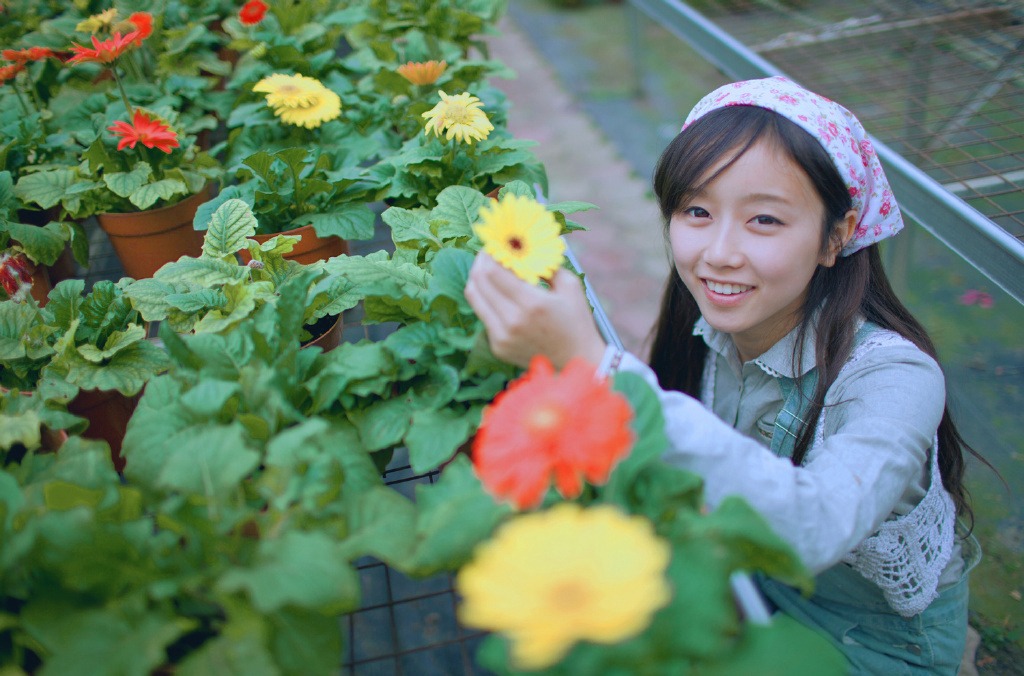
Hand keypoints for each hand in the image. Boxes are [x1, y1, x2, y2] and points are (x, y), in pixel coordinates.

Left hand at [464, 251, 606, 368]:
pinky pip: (483, 315)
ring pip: (474, 298)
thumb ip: (546, 265)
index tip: (494, 246)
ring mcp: (502, 337)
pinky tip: (499, 295)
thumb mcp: (570, 286)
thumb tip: (524, 248)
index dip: (489, 254)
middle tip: (487, 254)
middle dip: (480, 262)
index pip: (493, 271)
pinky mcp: (498, 346)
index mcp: (532, 303)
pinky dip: (487, 300)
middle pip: (478, 281)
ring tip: (488, 271)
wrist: (576, 363)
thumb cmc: (576, 322)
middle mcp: (513, 321)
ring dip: (477, 279)